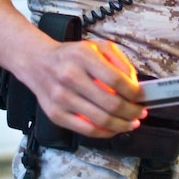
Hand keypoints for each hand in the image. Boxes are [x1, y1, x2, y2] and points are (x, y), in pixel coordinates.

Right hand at [28, 37, 147, 138]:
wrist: (37, 62)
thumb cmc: (70, 55)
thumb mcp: (97, 47)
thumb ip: (119, 61)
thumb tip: (134, 83)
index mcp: (83, 57)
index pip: (116, 80)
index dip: (134, 92)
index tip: (142, 96)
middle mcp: (70, 77)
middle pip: (111, 103)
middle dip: (132, 111)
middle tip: (140, 112)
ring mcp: (62, 98)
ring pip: (100, 120)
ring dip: (122, 125)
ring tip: (131, 122)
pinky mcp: (56, 115)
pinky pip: (86, 130)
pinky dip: (105, 132)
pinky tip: (114, 128)